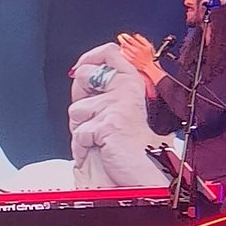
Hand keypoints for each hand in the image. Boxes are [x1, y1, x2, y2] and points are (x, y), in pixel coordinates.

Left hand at [69, 42, 168, 187]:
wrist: (150, 174)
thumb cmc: (137, 146)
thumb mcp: (124, 109)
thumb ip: (108, 90)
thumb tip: (80, 74)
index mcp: (135, 82)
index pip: (111, 52)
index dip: (90, 56)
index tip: (82, 66)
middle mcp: (128, 89)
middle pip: (84, 74)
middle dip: (79, 97)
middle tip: (91, 115)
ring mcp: (119, 105)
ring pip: (76, 108)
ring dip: (81, 127)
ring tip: (100, 139)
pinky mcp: (109, 125)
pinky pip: (79, 132)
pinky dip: (82, 147)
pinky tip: (97, 150)